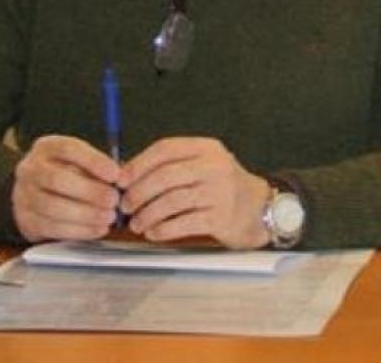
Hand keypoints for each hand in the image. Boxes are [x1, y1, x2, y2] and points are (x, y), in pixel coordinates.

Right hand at [11, 135, 120, 242]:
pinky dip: (79, 230)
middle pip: (57, 179)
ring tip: (109, 217)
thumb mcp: (78, 161)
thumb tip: (121, 179)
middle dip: (90, 191)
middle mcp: (30, 169)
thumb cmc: (66, 173)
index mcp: (46, 147)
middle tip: (114, 200)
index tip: (116, 174)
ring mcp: (23, 195)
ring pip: (53, 207)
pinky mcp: (26, 220)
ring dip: (86, 214)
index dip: (94, 161)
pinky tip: (98, 228)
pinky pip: (52, 228)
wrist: (34, 192)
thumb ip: (96, 167)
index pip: (68, 149)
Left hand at [117, 137, 271, 249]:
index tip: (121, 179)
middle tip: (125, 205)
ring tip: (136, 224)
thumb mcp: (203, 165)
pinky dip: (163, 229)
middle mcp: (214, 166)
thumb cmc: (222, 187)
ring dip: (148, 214)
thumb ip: (172, 166)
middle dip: (139, 192)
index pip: (165, 149)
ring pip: (172, 201)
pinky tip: (153, 233)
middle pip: (165, 176)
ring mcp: (219, 192)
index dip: (139, 164)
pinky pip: (183, 223)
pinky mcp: (221, 218)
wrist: (259, 209)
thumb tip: (128, 175)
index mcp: (205, 148)